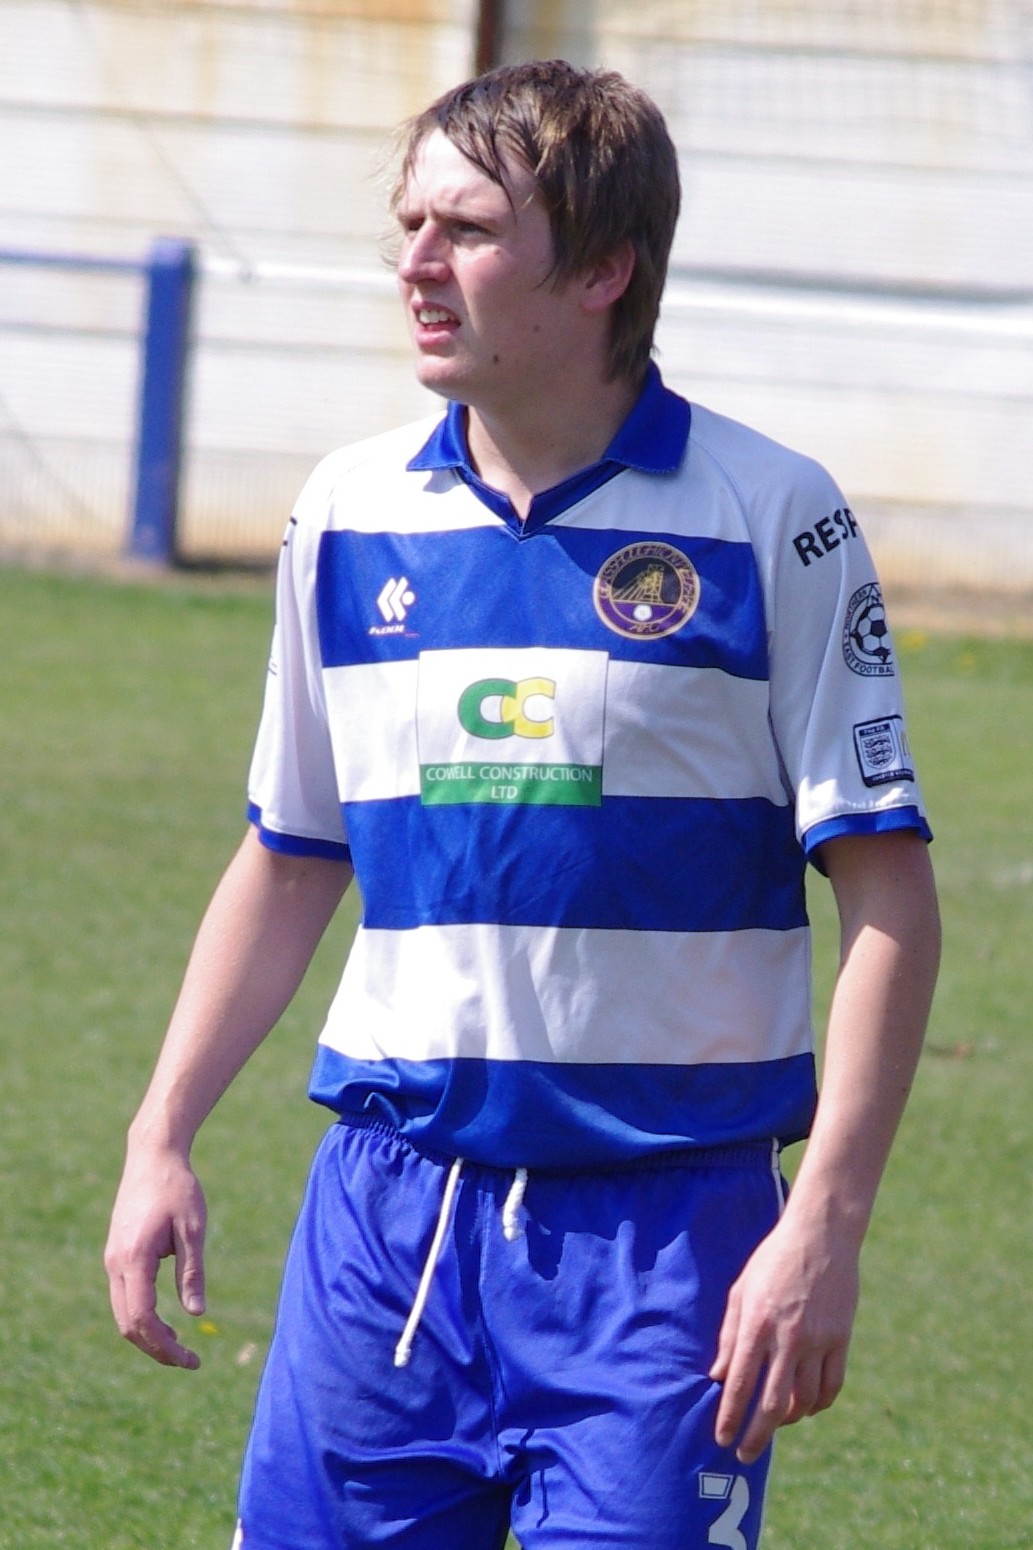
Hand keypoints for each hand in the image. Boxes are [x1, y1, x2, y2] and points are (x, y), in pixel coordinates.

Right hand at [104, 1143, 207, 1368]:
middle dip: (156, 1348)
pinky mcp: (116, 1254)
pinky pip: (124, 1297)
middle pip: (128, 1324)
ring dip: (148, 1335)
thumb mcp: (194, 1229)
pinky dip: (142, 1316)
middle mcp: (115, 1263)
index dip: (164, 1346)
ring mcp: (112, 1259)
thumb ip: (192, 1271)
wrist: (153, 1156)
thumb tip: (198, 1314)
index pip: (143, 1319)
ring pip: (123, 1313)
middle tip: (189, 1360)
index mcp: (134, 1259)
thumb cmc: (178, 1188)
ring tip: (179, 1346)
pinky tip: (165, 1321)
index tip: (191, 1359)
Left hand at [709, 1210, 858, 1462]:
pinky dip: (818, 1405)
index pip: (741, 1384)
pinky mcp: (841, 1340)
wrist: (820, 1236)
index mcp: (757, 1324)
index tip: (721, 1438)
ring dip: (787, 1420)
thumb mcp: (741, 1290)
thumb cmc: (773, 1260)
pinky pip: (832, 1386)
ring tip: (775, 1423)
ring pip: (805, 1402)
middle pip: (772, 1404)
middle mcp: (788, 1338)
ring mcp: (818, 1341)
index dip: (730, 1417)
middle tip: (745, 1454)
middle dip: (757, 1436)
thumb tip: (719, 1377)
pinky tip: (806, 1407)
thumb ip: (730, 1335)